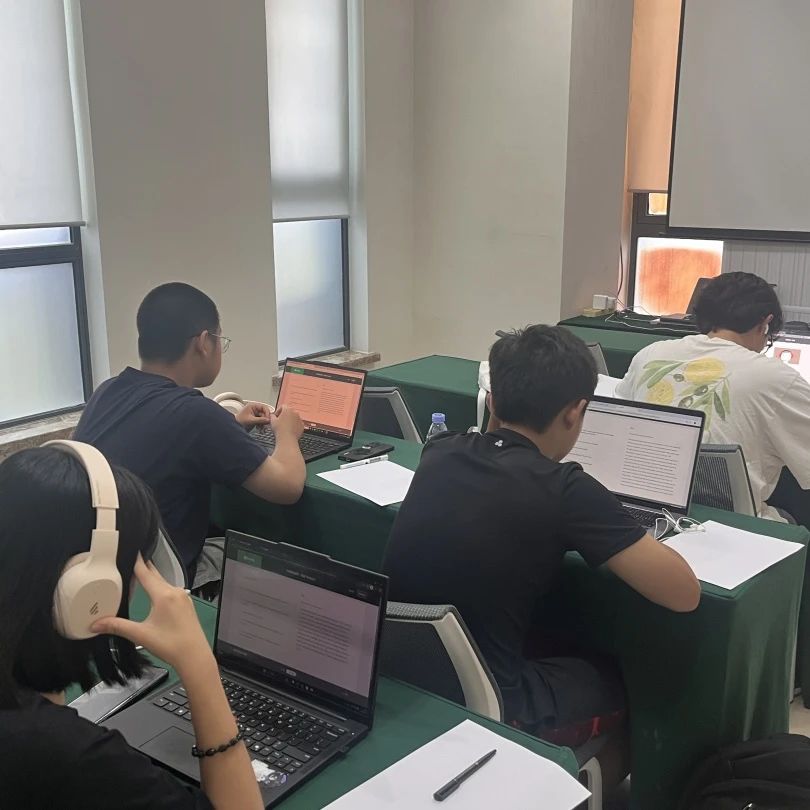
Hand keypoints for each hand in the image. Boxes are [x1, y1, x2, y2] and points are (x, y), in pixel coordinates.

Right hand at [91, 557, 213, 676]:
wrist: (194, 656)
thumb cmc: (171, 645)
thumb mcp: (140, 634)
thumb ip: (117, 626)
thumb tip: (96, 624)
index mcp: (163, 595)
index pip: (146, 573)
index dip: (137, 562)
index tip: (131, 550)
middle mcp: (175, 591)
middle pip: (155, 575)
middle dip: (143, 568)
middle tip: (131, 560)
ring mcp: (183, 597)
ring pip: (163, 582)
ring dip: (152, 578)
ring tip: (139, 575)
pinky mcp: (186, 604)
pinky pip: (170, 590)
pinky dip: (160, 587)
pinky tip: (154, 592)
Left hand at [235, 401, 273, 428]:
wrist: (233, 427)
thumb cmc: (238, 421)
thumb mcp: (250, 420)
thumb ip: (260, 420)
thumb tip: (268, 420)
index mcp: (252, 406)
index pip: (263, 407)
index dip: (267, 413)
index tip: (268, 419)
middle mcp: (254, 409)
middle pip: (264, 413)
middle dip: (265, 419)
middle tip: (266, 425)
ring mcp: (254, 414)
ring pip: (263, 418)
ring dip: (263, 423)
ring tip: (262, 428)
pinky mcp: (254, 419)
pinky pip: (261, 421)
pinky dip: (261, 425)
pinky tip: (259, 428)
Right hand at [271, 406, 303, 438]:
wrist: (287, 439)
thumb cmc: (279, 429)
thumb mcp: (272, 421)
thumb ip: (272, 416)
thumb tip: (272, 415)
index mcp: (288, 410)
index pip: (283, 406)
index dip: (278, 411)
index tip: (276, 416)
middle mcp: (295, 413)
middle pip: (289, 411)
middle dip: (284, 415)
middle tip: (279, 421)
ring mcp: (300, 419)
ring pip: (293, 417)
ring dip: (289, 420)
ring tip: (284, 426)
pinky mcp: (302, 425)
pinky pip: (297, 423)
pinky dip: (294, 425)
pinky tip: (289, 430)